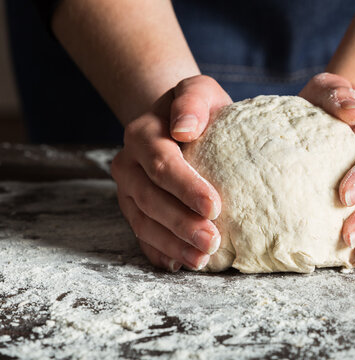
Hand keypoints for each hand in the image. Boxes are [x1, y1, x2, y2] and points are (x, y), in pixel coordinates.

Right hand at [111, 75, 231, 271]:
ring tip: (201, 260)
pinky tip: (181, 264)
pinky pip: (142, 237)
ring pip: (144, 223)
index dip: (186, 187)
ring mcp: (128, 192)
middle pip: (151, 199)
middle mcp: (129, 165)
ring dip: (172, 245)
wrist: (175, 124)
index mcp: (142, 135)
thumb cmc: (195, 109)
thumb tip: (185, 129)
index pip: (162, 164)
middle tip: (211, 242)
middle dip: (181, 224)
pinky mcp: (135, 210)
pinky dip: (161, 252)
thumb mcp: (199, 91)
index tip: (214, 206)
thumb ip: (193, 101)